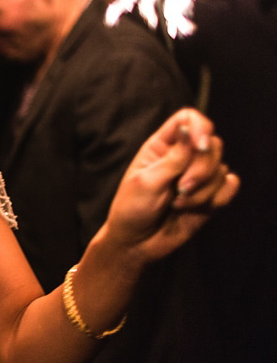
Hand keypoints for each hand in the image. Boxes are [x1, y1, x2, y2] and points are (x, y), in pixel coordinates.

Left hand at [103, 109, 239, 262]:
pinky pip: (229, 186)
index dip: (199, 126)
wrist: (136, 243)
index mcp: (161, 147)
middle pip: (212, 144)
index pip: (188, 119)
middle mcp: (182, 157)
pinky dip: (219, 197)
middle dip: (201, 168)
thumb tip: (188, 129)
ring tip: (179, 204)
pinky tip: (200, 208)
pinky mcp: (209, 195)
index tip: (200, 145)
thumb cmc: (132, 209)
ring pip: (221, 168)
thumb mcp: (146, 181)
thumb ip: (173, 158)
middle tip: (180, 189)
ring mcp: (197, 176)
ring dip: (203, 190)